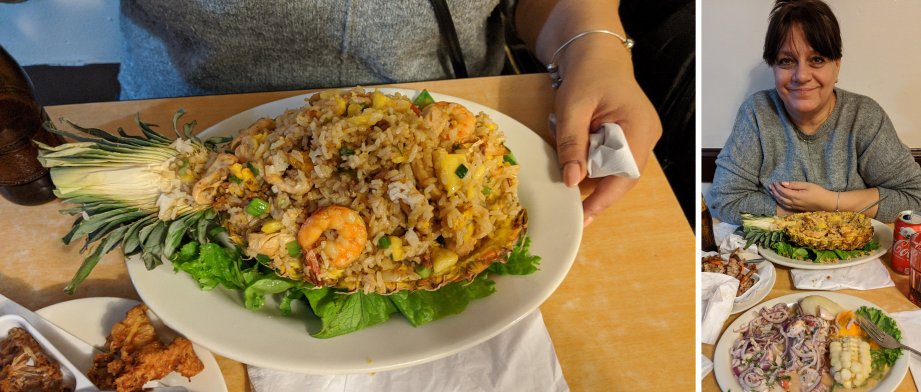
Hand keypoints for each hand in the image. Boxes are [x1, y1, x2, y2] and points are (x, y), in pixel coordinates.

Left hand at [552, 42, 661, 226]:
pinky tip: (578, 153)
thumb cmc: (587, 74)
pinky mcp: (630, 138)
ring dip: (591, 170)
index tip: (583, 215)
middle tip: (567, 195)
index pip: (626, 173)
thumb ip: (572, 144)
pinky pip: (612, 160)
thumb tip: (571, 180)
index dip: (604, 197)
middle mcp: (647, 136)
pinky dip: (593, 161)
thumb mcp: (572, 107)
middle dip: (594, 185)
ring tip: (570, 162)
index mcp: (640, 127)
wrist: (595, 54)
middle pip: (622, 176)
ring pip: (615, 170)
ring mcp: (641, 138)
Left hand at [769, 181, 835, 211]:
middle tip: (770, 186)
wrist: (827, 203)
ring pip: (782, 202)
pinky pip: (786, 206)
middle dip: (774, 191)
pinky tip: (779, 198)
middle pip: (780, 197)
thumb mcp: (807, 185)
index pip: (783, 191)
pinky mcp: (797, 209)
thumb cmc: (818, 192)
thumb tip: (783, 183)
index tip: (774, 182)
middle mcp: (794, 203)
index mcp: (796, 196)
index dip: (777, 187)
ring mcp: (795, 207)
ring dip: (776, 197)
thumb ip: (795, 184)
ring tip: (771, 191)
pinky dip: (780, 201)